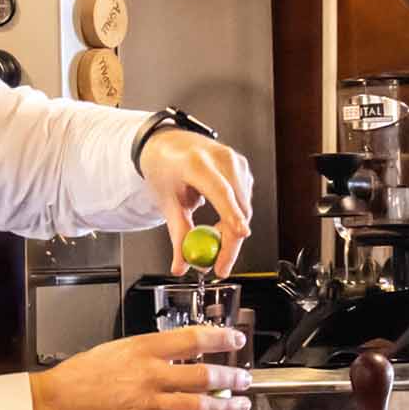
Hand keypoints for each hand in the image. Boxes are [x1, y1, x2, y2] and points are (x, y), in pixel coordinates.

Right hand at [29, 326, 251, 409]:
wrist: (55, 402)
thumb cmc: (79, 376)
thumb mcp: (114, 350)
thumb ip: (145, 352)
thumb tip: (174, 354)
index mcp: (142, 349)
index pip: (192, 339)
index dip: (220, 339)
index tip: (235, 340)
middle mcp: (150, 375)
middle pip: (204, 375)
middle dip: (231, 378)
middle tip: (243, 379)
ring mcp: (149, 404)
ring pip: (200, 405)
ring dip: (226, 406)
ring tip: (239, 406)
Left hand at [139, 129, 254, 277]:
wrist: (168, 144)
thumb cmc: (164, 168)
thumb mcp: (165, 201)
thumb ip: (177, 234)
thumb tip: (181, 265)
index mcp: (196, 162)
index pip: (220, 190)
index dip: (231, 214)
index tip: (240, 235)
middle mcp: (221, 158)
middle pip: (239, 205)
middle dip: (232, 241)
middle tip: (219, 266)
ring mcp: (236, 161)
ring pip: (245, 207)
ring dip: (232, 231)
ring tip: (209, 234)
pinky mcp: (243, 167)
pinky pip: (245, 202)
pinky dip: (235, 216)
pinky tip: (218, 214)